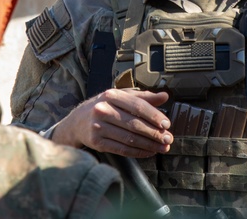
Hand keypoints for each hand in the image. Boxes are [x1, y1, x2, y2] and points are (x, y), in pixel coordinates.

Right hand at [52, 88, 172, 156]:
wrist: (78, 121)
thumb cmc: (105, 106)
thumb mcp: (121, 97)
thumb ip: (143, 97)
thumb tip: (164, 96)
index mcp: (112, 95)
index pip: (137, 106)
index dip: (154, 116)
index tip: (167, 124)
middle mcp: (103, 110)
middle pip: (134, 124)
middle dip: (154, 133)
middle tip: (168, 139)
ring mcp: (98, 127)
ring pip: (129, 138)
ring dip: (149, 145)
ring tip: (162, 147)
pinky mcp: (97, 142)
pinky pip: (121, 149)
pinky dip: (138, 152)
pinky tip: (149, 152)